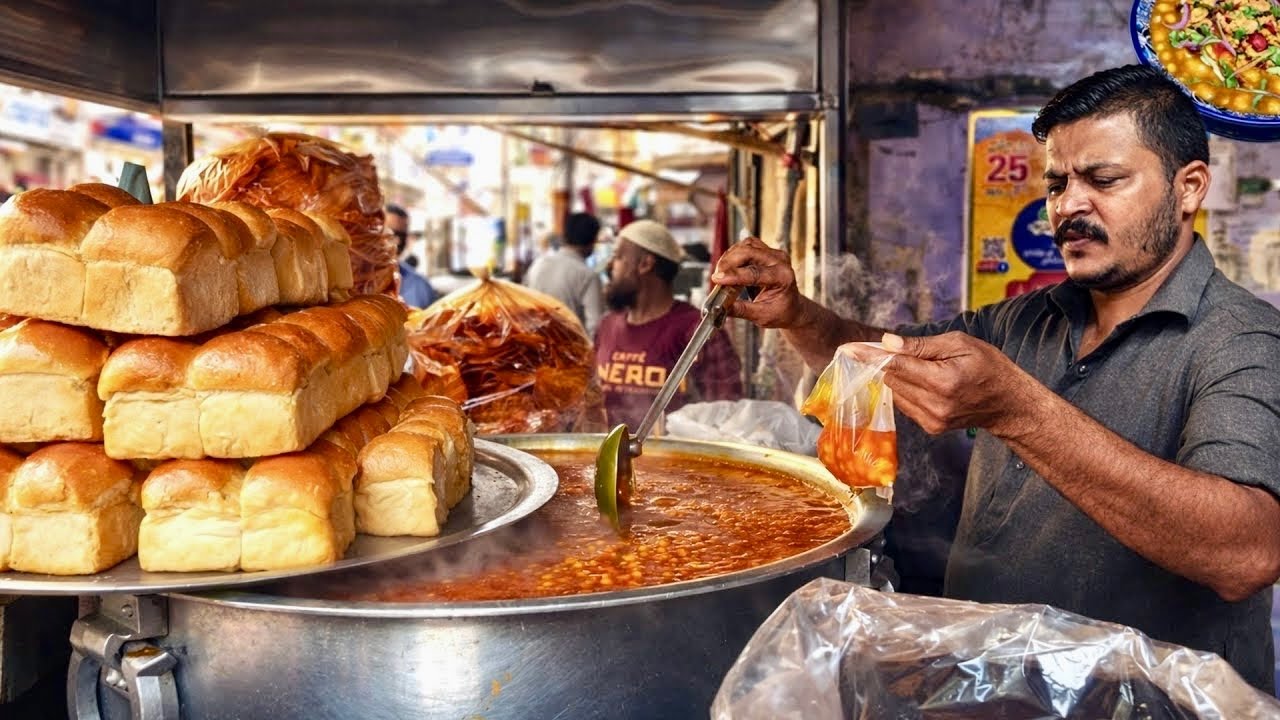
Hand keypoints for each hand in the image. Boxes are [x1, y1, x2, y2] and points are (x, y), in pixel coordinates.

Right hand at [709, 237, 805, 328]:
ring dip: (730, 257)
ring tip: (721, 273)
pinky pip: (746, 246)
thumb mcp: (761, 316)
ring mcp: (773, 254)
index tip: (717, 279)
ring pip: (746, 246)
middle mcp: (780, 261)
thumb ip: (740, 310)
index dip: (733, 275)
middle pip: (749, 252)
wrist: (791, 308)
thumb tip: (720, 307)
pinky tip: (729, 267)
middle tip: (717, 277)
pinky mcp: (766, 252)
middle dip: (729, 263)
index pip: (755, 272)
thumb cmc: (781, 312)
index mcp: (783, 277)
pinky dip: (734, 254)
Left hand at [842, 332, 1041, 436]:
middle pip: (892, 380)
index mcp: (944, 381)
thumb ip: (922, 346)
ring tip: (898, 361)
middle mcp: (935, 404)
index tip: (847, 350)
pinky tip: (913, 379)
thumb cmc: (989, 367)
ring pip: (895, 393)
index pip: (897, 366)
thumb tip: (888, 343)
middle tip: (869, 349)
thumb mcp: (961, 344)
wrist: (1008, 404)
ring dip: (891, 376)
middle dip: (878, 363)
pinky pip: (905, 404)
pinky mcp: (931, 427)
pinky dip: (903, 389)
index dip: (870, 357)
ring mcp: (932, 420)